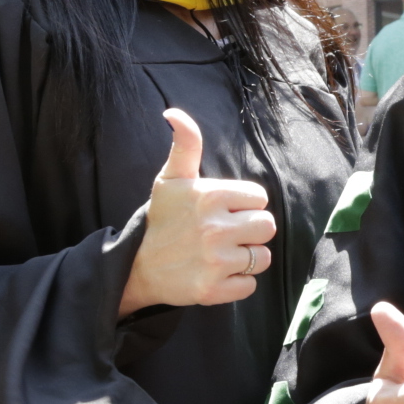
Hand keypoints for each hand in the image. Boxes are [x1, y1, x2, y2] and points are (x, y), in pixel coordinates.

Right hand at [119, 110, 276, 315]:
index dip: (244, 205)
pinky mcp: (212, 290)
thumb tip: (174, 114)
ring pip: (262, 257)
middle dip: (250, 231)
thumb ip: (185, 145)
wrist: (136, 268)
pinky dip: (237, 283)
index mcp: (209, 197)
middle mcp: (215, 228)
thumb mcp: (171, 179)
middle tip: (227, 234)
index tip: (224, 211)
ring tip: (223, 254)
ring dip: (247, 258)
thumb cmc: (162, 220)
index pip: (260, 198)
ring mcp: (214, 261)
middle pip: (267, 227)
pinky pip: (249, 285)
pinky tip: (217, 274)